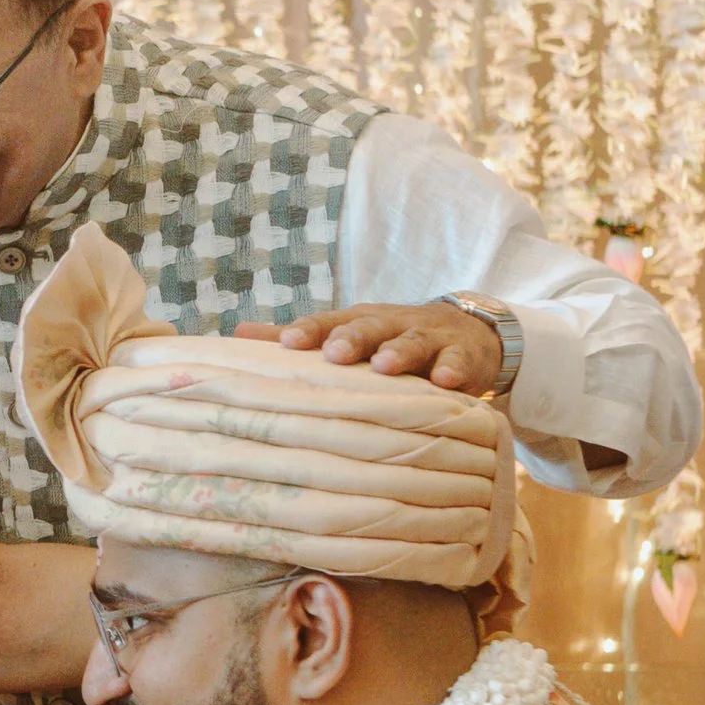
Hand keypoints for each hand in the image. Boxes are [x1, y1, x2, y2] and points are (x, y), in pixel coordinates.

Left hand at [239, 299, 504, 392]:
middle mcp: (391, 324)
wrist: (468, 332)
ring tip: (384, 366)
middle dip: (351, 338)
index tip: (286, 342)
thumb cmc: (391, 338)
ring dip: (399, 353)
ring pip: (412, 342)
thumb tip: (237, 334)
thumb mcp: (349, 333)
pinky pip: (458, 363)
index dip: (309, 331)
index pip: (329, 323)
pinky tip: (443, 382)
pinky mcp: (463, 356)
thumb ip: (300, 337)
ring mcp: (428, 338)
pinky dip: (452, 371)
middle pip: (369, 327)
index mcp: (359, 321)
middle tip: (333, 353)